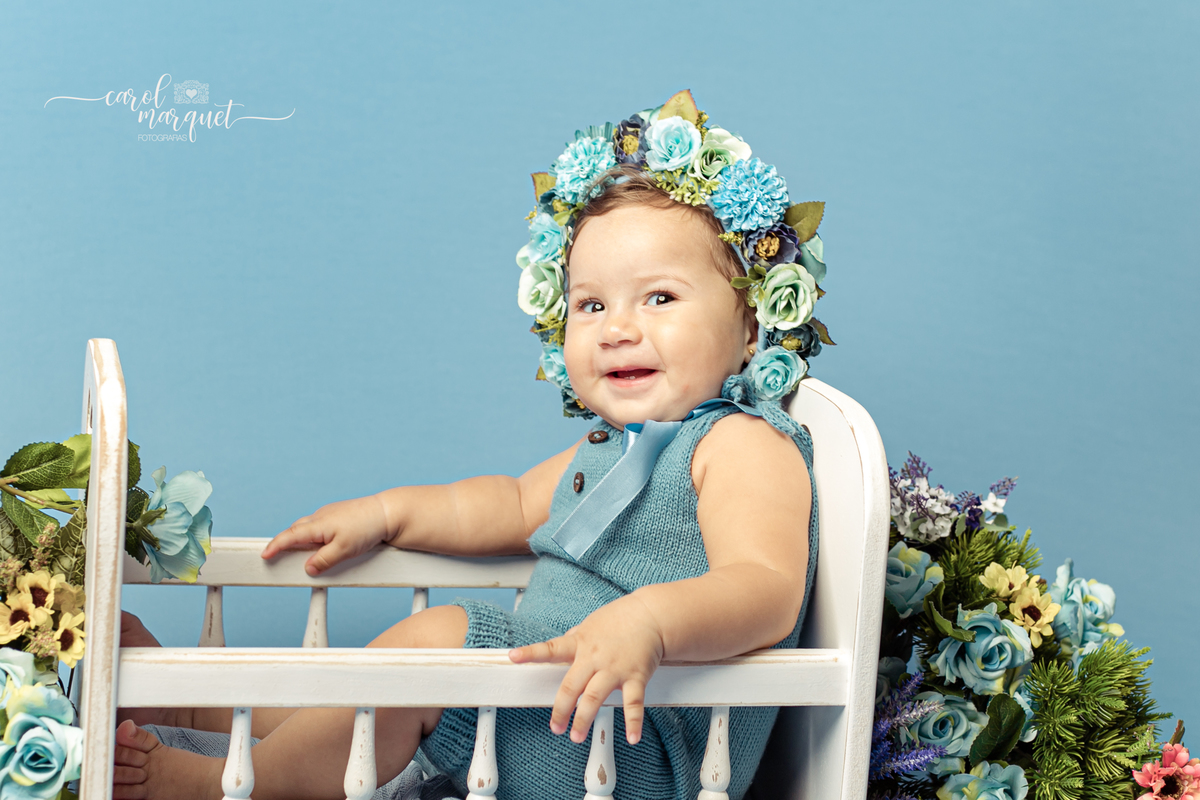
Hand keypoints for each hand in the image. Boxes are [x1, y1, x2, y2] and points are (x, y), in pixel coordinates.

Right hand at [261, 495, 391, 575]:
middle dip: (286, 543)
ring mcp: (330, 514)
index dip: (275, 546)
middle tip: (278, 557)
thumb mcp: (344, 550)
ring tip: (303, 555)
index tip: (265, 555)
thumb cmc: (367, 527)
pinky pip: (320, 527)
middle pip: (296, 531)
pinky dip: (315, 536)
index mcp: (318, 524)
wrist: (388, 513)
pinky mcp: (339, 515)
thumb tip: (308, 568)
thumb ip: (324, 560)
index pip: (290, 536)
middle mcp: (321, 517)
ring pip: (308, 528)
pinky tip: (323, 545)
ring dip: (302, 539)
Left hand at [508, 593, 663, 744]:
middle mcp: (595, 657)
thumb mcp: (590, 624)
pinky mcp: (636, 676)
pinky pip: (633, 702)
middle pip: (572, 686)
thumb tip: (560, 644)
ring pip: (595, 697)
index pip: (551, 648)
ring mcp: (615, 668)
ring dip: (584, 719)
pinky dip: (633, 722)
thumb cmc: (619, 619)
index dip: (531, 653)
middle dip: (561, 710)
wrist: (650, 615)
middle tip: (555, 728)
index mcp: (580, 644)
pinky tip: (631, 737)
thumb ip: (575, 638)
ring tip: (576, 736)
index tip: (513, 656)